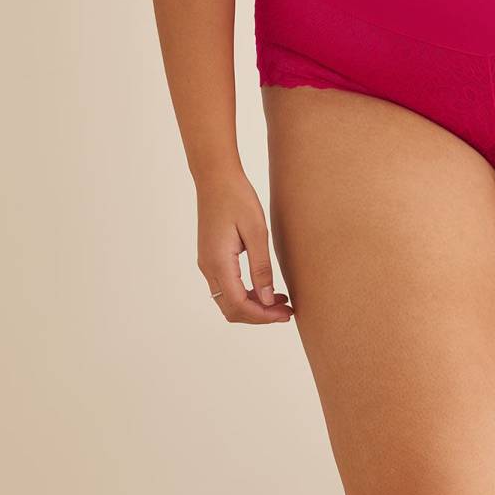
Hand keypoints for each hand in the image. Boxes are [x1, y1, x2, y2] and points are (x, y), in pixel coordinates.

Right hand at [196, 170, 292, 323]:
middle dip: (260, 316)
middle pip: (232, 309)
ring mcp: (208, 265)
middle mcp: (208, 268)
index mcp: (219, 262)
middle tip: (287, 312)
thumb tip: (268, 300)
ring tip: (282, 302)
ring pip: (229, 302)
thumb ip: (261, 269)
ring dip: (254, 307)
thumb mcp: (257, 233)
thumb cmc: (237, 199)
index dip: (263, 315)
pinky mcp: (211, 260)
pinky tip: (267, 290)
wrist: (216, 178)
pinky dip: (247, 296)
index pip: (239, 305)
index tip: (286, 313)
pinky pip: (227, 289)